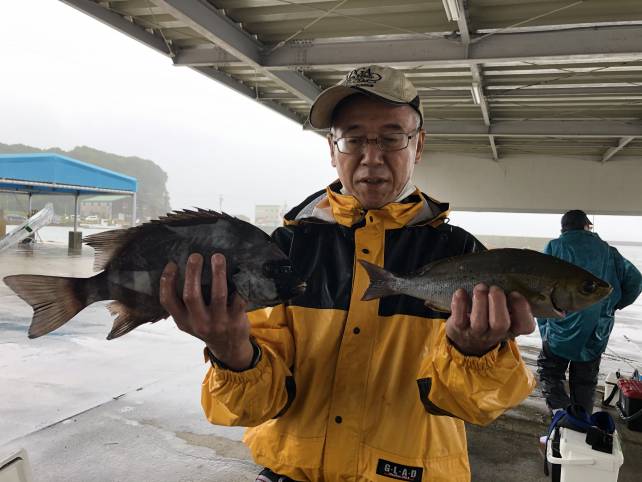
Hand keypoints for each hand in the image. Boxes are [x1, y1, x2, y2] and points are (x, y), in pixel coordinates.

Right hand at [159, 252, 253, 370]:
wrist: (229, 348)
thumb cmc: (207, 326)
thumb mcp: (189, 321)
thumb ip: (184, 303)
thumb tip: (181, 268)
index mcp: (183, 321)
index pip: (168, 301)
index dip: (167, 281)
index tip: (172, 264)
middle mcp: (199, 323)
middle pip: (191, 295)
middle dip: (193, 273)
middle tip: (196, 256)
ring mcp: (218, 322)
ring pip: (218, 294)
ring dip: (218, 273)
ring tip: (217, 257)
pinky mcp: (236, 320)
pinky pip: (239, 298)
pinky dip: (240, 284)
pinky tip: (239, 270)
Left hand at [442, 284, 534, 356]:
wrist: (466, 340)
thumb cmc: (489, 320)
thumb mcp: (504, 314)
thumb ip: (509, 302)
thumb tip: (508, 281)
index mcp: (511, 328)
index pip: (526, 326)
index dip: (522, 309)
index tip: (514, 293)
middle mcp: (495, 333)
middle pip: (500, 324)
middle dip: (498, 302)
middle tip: (495, 288)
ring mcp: (476, 333)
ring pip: (479, 322)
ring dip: (480, 300)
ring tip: (480, 287)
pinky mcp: (459, 329)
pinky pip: (459, 318)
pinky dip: (459, 303)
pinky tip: (461, 292)